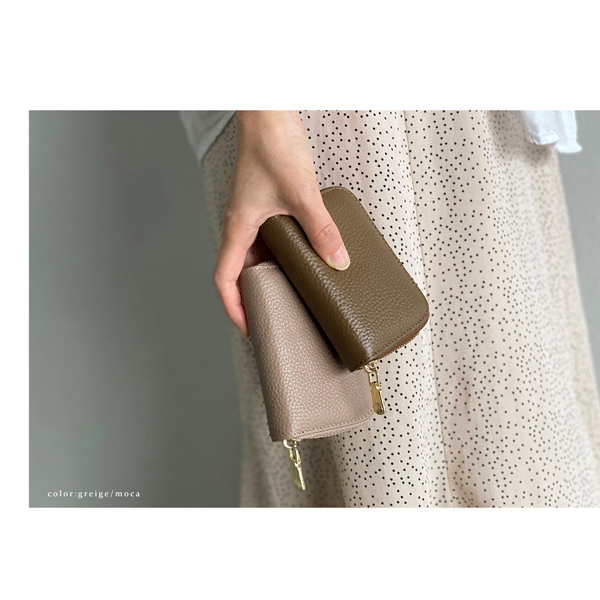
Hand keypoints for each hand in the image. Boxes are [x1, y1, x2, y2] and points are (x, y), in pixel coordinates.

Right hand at [214, 110, 349, 336]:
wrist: (269, 111)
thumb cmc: (272, 143)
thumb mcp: (301, 191)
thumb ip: (320, 228)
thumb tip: (338, 261)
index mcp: (238, 227)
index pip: (225, 279)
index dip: (234, 308)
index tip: (251, 328)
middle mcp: (242, 225)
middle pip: (240, 273)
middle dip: (253, 299)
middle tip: (275, 319)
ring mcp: (254, 216)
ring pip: (256, 257)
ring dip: (269, 278)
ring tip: (291, 297)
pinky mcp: (268, 205)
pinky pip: (271, 240)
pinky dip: (283, 256)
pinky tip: (303, 260)